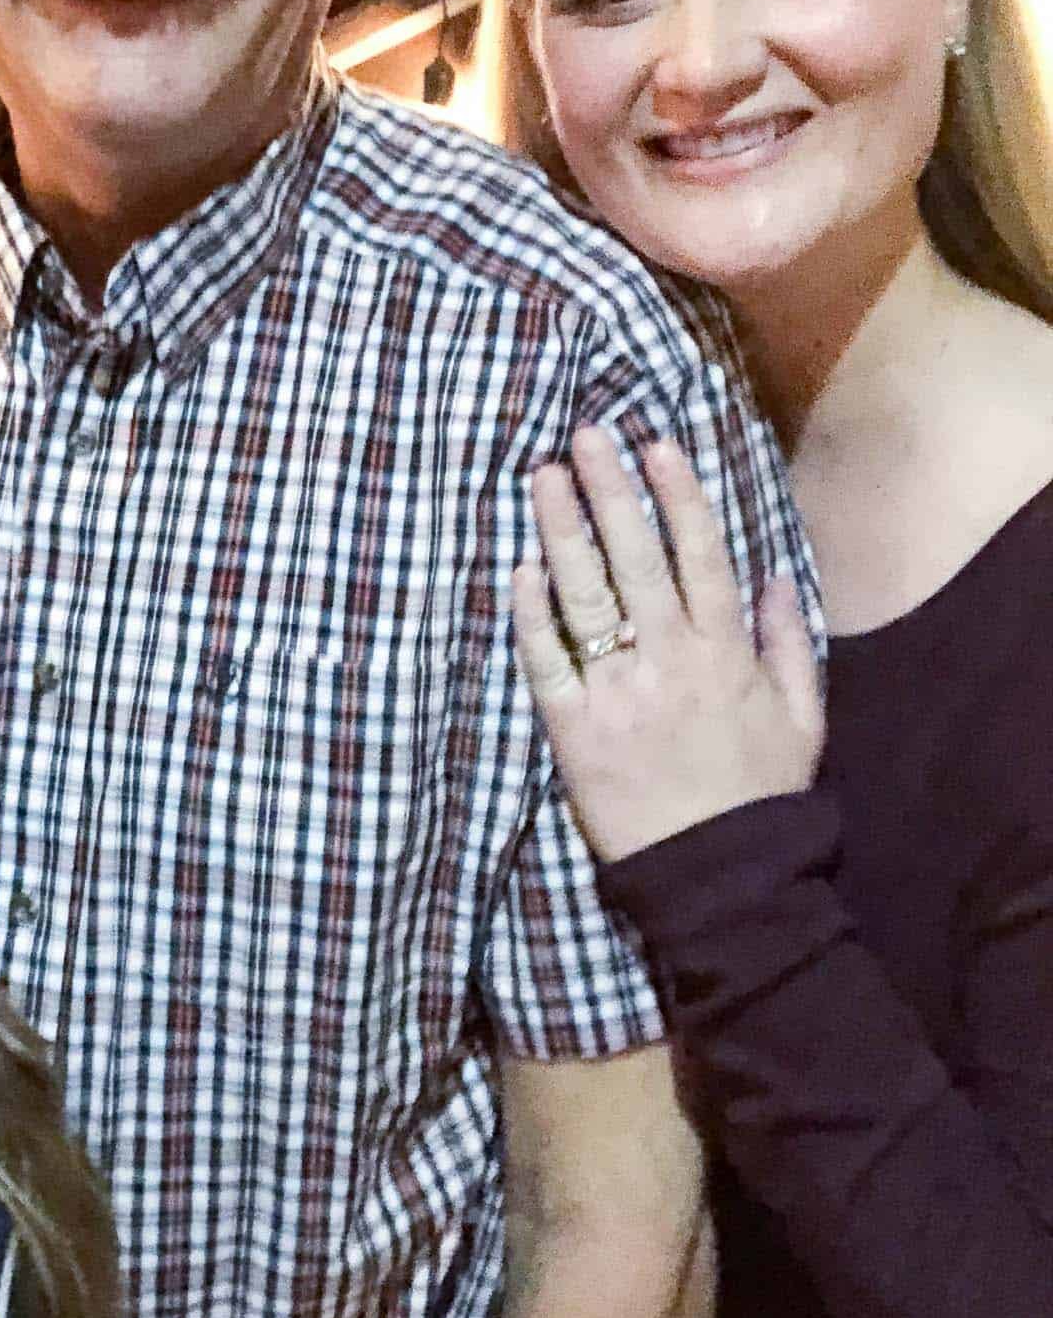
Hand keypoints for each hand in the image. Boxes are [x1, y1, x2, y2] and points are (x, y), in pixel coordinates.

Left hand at [513, 428, 823, 862]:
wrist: (720, 881)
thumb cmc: (760, 796)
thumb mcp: (800, 719)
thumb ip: (787, 644)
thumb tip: (773, 576)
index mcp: (727, 654)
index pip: (701, 557)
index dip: (678, 497)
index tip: (656, 445)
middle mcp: (672, 662)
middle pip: (636, 560)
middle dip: (610, 491)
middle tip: (584, 437)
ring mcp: (618, 694)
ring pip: (586, 597)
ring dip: (562, 531)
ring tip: (541, 478)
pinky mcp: (573, 731)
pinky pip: (546, 662)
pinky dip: (531, 616)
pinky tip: (518, 569)